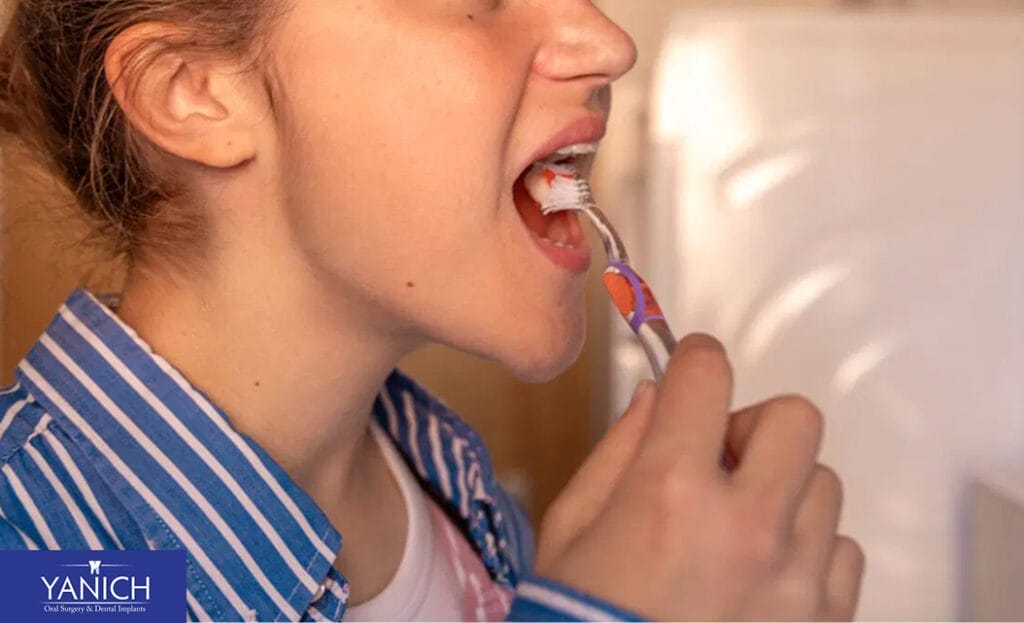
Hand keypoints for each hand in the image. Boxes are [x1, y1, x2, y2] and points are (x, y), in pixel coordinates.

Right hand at [535, 334, 864, 620]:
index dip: (695, 360)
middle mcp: (746, 525)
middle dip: (752, 426)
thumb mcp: (572, 527)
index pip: (707, 377)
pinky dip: (808, 548)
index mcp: (671, 491)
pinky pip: (843, 549)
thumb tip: (659, 395)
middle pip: (793, 418)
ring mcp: (795, 578)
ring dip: (781, 490)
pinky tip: (766, 572)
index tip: (692, 369)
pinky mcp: (823, 619)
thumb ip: (619, 449)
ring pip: (823, 482)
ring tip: (740, 529)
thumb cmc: (578, 618)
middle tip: (720, 460)